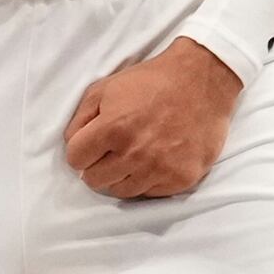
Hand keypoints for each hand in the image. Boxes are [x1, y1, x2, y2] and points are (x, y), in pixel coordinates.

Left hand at [64, 40, 245, 199]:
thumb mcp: (106, 87)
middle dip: (98, 165)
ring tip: (134, 155)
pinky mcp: (182, 178)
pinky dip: (148, 180)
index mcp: (113, 128)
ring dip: (122, 176)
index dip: (80, 151)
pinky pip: (150, 193)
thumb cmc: (151, 81)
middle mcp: (135, 153)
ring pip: (122, 191)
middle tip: (112, 151)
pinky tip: (155, 159)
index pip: (75, 160)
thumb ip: (81, 118)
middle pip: (95, 180)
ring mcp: (160, 169)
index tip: (91, 146)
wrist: (202, 80)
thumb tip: (72, 144)